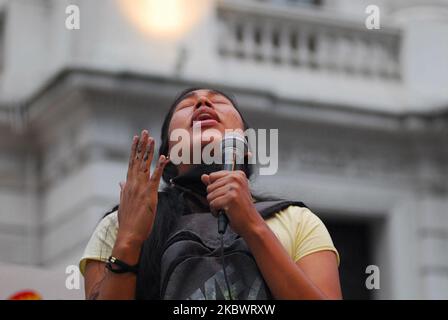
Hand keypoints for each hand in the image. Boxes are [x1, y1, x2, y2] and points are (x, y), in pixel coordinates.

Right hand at [116, 130, 169, 246]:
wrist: (128, 235)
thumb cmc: (127, 222)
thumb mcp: (123, 203)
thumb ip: (123, 191)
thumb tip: (120, 182)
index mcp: (127, 186)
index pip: (131, 164)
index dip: (134, 151)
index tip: (136, 139)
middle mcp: (132, 184)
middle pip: (137, 161)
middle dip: (141, 146)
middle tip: (144, 132)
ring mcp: (140, 188)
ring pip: (144, 165)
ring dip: (148, 151)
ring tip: (151, 139)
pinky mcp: (149, 194)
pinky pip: (155, 178)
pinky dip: (159, 167)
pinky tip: (163, 157)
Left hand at [201, 170, 264, 236]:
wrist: (251, 223)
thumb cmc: (240, 209)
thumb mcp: (228, 192)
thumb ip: (215, 183)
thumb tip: (203, 176)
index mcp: (237, 174)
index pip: (212, 176)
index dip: (215, 188)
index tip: (226, 195)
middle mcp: (236, 178)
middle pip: (209, 186)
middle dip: (215, 198)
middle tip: (228, 204)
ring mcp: (234, 187)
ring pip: (209, 196)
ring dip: (215, 205)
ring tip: (227, 208)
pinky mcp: (231, 198)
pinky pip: (212, 204)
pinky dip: (216, 212)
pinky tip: (226, 213)